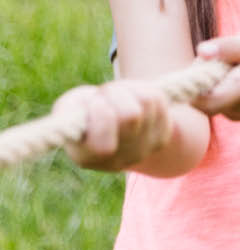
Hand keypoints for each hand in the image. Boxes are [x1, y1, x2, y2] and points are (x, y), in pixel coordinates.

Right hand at [56, 79, 172, 170]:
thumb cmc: (84, 111)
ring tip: (118, 94)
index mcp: (87, 157)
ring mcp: (144, 150)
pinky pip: (159, 99)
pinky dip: (144, 89)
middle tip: (105, 93)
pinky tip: (133, 97)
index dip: (101, 115)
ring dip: (130, 88)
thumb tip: (91, 107)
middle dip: (116, 94)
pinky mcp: (162, 136)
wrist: (113, 119)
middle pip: (131, 116)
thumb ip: (68, 109)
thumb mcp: (68, 107)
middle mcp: (118, 160)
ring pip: (147, 102)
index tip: (95, 101)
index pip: (104, 146)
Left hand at [194, 29, 239, 120]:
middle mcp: (236, 108)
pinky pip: (217, 96)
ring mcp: (235, 114)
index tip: (203, 60)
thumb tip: (200, 51)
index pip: (201, 99)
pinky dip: (224, 81)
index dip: (192, 81)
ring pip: (207, 94)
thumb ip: (231, 46)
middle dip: (204, 70)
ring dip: (215, 74)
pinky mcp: (235, 113)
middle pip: (199, 94)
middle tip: (227, 51)